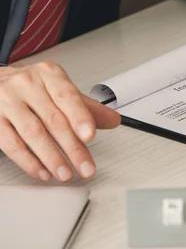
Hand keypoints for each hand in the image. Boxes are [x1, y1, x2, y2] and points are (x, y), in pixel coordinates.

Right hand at [0, 63, 119, 181]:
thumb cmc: (29, 87)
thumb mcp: (58, 89)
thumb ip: (85, 106)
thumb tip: (113, 119)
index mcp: (48, 75)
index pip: (68, 96)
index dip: (80, 117)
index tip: (90, 135)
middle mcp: (27, 85)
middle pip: (53, 119)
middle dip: (72, 147)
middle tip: (85, 166)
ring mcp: (8, 102)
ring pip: (33, 133)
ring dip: (52, 158)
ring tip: (66, 173)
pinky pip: (12, 144)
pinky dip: (29, 161)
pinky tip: (43, 171)